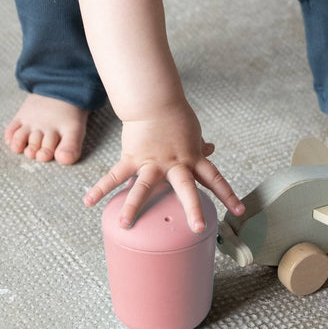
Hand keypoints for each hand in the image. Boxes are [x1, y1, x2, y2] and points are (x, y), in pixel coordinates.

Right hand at [83, 102, 244, 231]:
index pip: (214, 178)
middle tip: (199, 227)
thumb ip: (199, 146)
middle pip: (186, 187)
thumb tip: (211, 148)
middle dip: (193, 208)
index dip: (228, 194)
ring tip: (125, 223)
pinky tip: (88, 201)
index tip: (239, 211)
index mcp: (192, 159)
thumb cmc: (175, 117)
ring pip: (144, 186)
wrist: (154, 101)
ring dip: (134, 205)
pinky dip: (101, 188)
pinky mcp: (132, 158)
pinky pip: (115, 175)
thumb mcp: (192, 133)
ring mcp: (152, 162)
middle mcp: (174, 164)